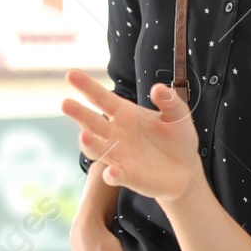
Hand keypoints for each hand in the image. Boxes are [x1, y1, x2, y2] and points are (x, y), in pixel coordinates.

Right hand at [63, 71, 202, 203]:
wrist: (185, 169)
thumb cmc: (177, 138)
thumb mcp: (178, 115)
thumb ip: (169, 101)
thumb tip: (158, 88)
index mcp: (124, 113)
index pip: (101, 98)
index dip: (86, 86)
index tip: (70, 74)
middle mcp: (115, 133)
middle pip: (92, 122)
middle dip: (78, 113)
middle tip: (65, 103)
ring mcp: (119, 156)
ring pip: (97, 149)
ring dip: (89, 144)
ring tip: (84, 136)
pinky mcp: (127, 176)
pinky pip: (115, 175)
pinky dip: (112, 174)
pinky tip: (112, 172)